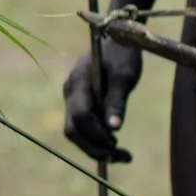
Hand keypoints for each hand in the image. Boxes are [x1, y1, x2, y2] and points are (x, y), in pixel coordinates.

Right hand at [63, 47, 138, 162]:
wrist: (118, 38)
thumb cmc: (123, 55)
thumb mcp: (124, 76)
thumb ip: (117, 101)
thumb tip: (114, 128)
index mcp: (79, 82)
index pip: (80, 116)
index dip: (96, 134)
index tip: (117, 143)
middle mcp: (70, 91)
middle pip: (72, 129)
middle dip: (94, 148)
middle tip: (121, 157)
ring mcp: (72, 97)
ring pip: (76, 130)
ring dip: (95, 146)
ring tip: (122, 155)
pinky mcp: (80, 101)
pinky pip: (82, 125)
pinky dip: (96, 137)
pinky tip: (115, 143)